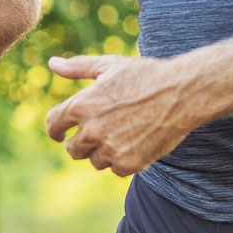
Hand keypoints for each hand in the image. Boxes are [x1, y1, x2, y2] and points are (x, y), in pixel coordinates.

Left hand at [45, 53, 203, 175]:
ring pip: (95, 161)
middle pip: (73, 149)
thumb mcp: (109, 65)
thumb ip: (77, 67)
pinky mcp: (129, 164)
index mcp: (81, 105)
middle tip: (97, 133)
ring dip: (103, 152)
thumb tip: (52, 63)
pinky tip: (135, 144)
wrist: (180, 93)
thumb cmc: (144, 75)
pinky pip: (116, 169)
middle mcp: (92, 130)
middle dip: (81, 143)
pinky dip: (122, 160)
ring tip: (121, 135)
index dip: (56, 129)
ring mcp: (110, 149)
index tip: (60, 133)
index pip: (54, 125)